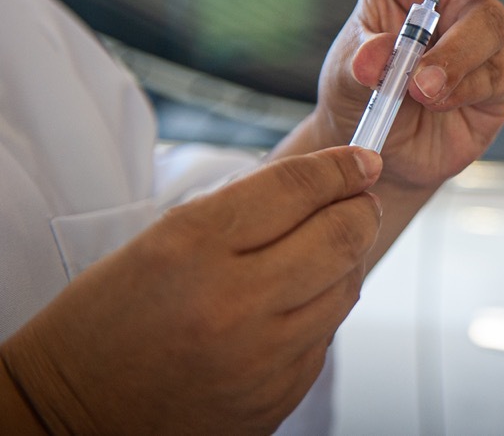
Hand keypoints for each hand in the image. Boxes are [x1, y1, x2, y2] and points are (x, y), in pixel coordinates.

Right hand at [1, 147, 382, 434]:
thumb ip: (246, 209)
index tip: (362, 161)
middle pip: (341, 236)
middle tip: (359, 200)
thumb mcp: (163, 239)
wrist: (73, 411)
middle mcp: (234, 303)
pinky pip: (325, 337)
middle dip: (361, 209)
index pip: (298, 188)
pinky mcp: (277, 396)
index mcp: (195, 247)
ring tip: (324, 250)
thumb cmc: (109, 318)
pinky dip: (321, 311)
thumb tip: (328, 185)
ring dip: (346, 260)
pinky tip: (294, 304)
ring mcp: (261, 358)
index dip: (342, 168)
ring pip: (346, 287)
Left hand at [303, 0, 503, 186]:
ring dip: (455, 51)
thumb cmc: (362, 94)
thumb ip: (362, 59)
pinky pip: (492, 71)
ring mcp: (478, 33)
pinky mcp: (497, 76)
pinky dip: (461, 85)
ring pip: (489, 20)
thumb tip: (379, 56)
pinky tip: (436, 100)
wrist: (382, 154)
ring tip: (420, 85)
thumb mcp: (345, 72)